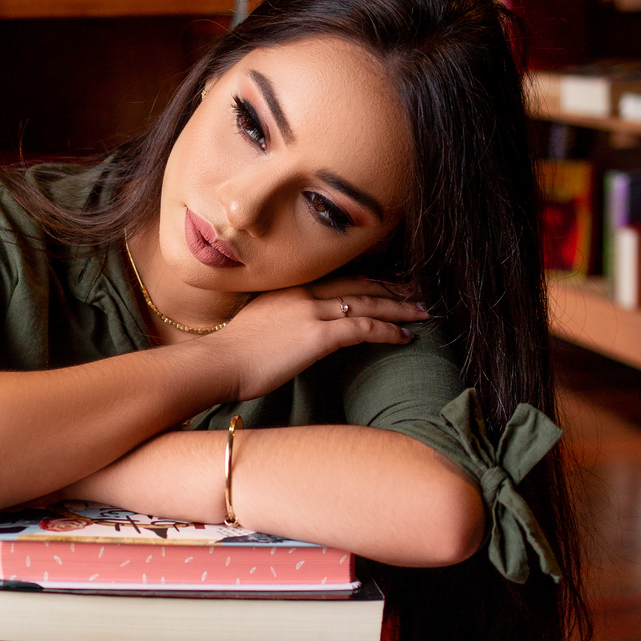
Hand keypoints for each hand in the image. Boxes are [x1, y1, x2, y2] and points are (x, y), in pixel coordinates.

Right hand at [199, 277, 428, 403]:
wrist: (217, 363)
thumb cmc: (229, 353)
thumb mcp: (256, 324)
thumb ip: (279, 318)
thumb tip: (290, 329)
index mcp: (290, 287)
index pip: (339, 277)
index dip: (368, 279)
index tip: (389, 283)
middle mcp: (304, 292)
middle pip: (360, 284)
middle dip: (393, 289)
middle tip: (418, 293)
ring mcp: (313, 311)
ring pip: (368, 303)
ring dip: (400, 308)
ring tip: (423, 312)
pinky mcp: (319, 335)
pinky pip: (364, 329)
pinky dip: (389, 332)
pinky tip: (405, 337)